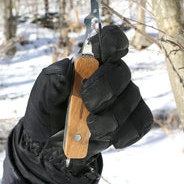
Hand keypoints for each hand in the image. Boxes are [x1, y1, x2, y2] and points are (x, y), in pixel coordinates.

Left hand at [23, 25, 152, 157]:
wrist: (52, 143)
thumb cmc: (47, 111)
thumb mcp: (42, 95)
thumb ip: (52, 81)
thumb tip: (66, 70)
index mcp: (88, 62)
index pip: (108, 40)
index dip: (113, 40)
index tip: (107, 53)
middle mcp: (109, 75)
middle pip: (122, 72)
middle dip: (106, 88)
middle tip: (88, 104)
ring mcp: (123, 97)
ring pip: (132, 98)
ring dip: (112, 117)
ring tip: (91, 129)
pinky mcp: (131, 119)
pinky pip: (141, 121)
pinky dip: (128, 132)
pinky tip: (113, 140)